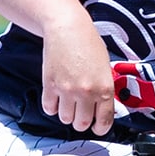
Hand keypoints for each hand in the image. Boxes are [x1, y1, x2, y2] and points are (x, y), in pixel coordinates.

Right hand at [40, 17, 114, 134]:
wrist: (67, 28)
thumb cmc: (88, 44)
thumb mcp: (105, 68)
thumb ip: (104, 90)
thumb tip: (101, 109)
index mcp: (105, 89)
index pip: (103, 122)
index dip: (99, 128)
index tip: (96, 126)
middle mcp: (86, 92)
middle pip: (81, 124)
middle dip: (81, 121)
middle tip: (80, 113)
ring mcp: (67, 90)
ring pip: (65, 119)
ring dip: (66, 114)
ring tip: (68, 103)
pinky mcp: (50, 85)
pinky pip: (49, 108)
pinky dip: (52, 107)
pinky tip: (56, 98)